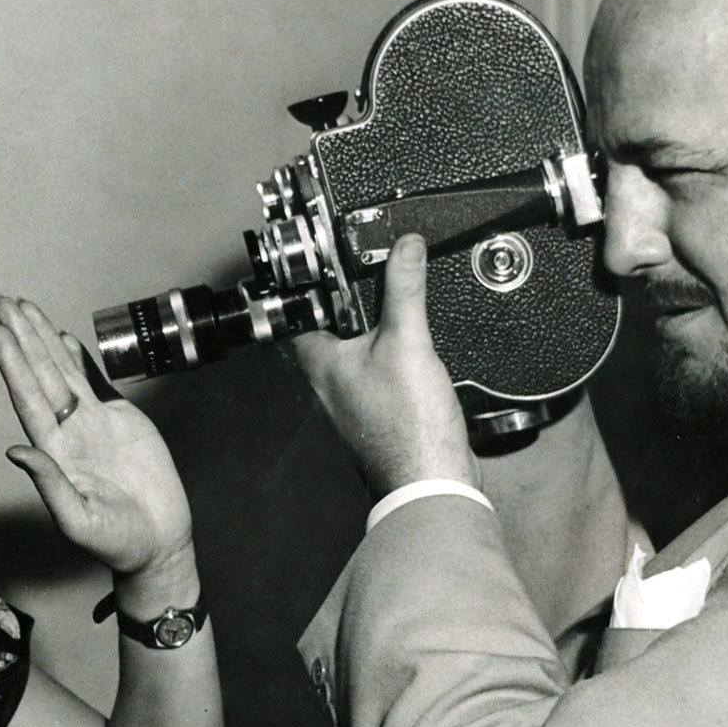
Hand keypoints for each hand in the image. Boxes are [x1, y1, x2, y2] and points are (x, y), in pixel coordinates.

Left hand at [0, 296, 194, 582]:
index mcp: (55, 453)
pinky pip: (95, 383)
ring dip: (44, 339)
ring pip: (64, 372)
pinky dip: (79, 359)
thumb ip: (49, 484)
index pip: (27, 398)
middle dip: (23, 337)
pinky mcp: (122, 422)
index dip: (13, 364)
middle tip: (3, 300)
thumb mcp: (77, 519)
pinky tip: (63, 338)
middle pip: (40, 374)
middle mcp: (69, 432)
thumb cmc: (116, 542)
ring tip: (25, 307)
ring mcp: (94, 425)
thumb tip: (16, 451)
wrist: (158, 544)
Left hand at [289, 233, 475, 499]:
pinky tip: (412, 345)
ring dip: (370, 325)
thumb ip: (404, 289)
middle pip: (327, 328)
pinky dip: (392, 350)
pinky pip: (379, 369)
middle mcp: (330, 382)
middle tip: (360, 271)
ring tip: (388, 298)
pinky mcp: (381, 410)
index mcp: (320, 363)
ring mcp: (355, 398)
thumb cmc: (407, 429)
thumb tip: (405, 246)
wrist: (432, 480)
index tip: (312, 260)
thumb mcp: (407, 341)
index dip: (301, 283)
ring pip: (354, 349)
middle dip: (344, 300)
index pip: (295, 312)